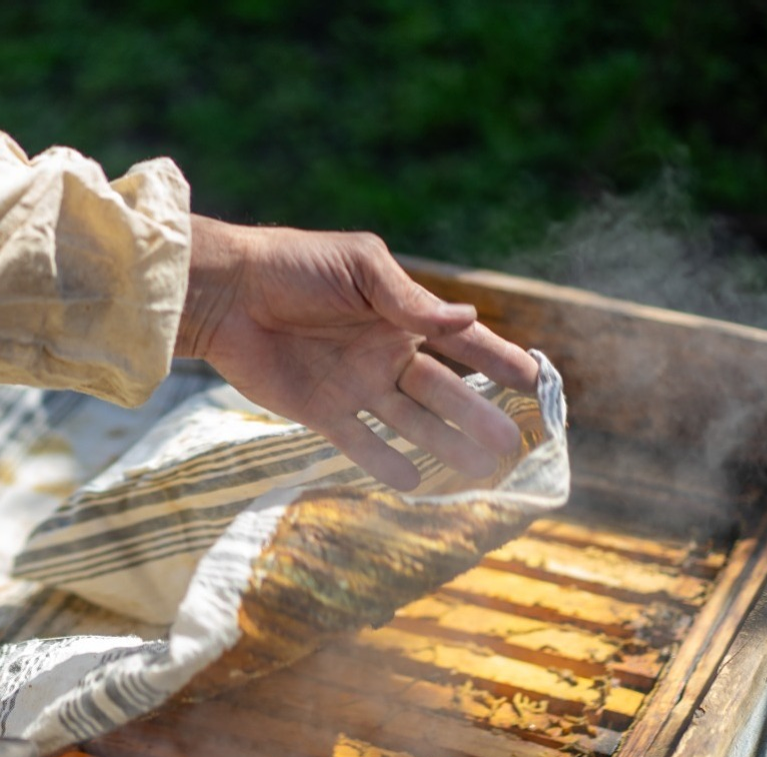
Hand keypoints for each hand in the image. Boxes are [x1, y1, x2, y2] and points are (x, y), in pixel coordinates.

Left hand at [176, 216, 537, 491]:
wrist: (228, 293)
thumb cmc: (295, 265)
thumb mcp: (361, 269)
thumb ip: (410, 301)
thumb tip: (468, 320)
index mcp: (402, 316)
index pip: (464, 343)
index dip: (501, 360)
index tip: (537, 381)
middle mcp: (386, 355)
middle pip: (445, 393)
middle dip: (480, 417)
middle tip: (513, 444)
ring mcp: (355, 385)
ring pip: (411, 423)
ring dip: (444, 444)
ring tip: (479, 468)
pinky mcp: (321, 411)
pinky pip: (361, 443)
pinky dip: (385, 463)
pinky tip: (412, 482)